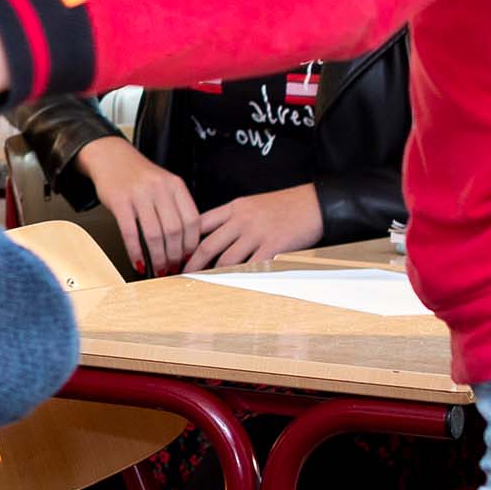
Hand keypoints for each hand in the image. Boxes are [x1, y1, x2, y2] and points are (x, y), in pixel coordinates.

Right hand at [73, 136, 199, 275]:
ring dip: (158, 257)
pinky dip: (135, 251)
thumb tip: (186, 244)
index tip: (189, 259)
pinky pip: (130, 232)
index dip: (192, 244)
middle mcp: (159, 188)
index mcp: (175, 185)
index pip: (192, 220)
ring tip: (158, 268)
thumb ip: (176, 208)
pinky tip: (138, 261)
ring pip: (154, 234)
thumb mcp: (164, 185)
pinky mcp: (119, 201)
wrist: (110, 157)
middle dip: (175, 256)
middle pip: (174, 230)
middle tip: (173, 268)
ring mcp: (139, 194)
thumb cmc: (138, 175)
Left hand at [185, 185, 324, 272]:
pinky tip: (231, 286)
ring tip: (203, 286)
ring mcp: (256, 233)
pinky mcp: (273, 246)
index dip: (185, 240)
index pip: (200, 223)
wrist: (314, 203)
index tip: (176, 253)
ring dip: (213, 275)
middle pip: (208, 245)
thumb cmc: (286, 205)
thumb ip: (233, 218)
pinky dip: (240, 278)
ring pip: (226, 260)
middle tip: (180, 277)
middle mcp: (241, 219)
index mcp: (234, 207)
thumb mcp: (253, 204)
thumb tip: (213, 237)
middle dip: (191, 264)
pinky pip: (251, 266)